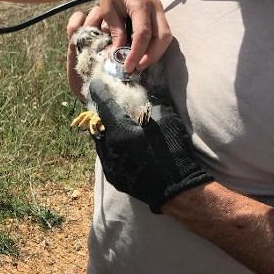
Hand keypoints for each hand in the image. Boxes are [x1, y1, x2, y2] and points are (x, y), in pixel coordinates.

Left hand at [88, 79, 213, 212]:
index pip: (104, 105)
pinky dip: (111, 146)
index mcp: (120, 132)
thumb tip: (148, 92)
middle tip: (107, 104)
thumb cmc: (173, 152)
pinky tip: (122, 144)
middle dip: (102, 113)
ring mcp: (108, 165)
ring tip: (115, 124)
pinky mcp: (113, 177)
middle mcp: (108, 148)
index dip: (100, 92)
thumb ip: (154, 102)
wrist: (176, 190)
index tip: (97, 83)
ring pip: (100, 141)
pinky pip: (106, 155)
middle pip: (98, 124)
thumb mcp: (167, 120)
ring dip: (106, 131)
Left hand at [90, 0, 170, 72]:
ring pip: (166, 36)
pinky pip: (163, 32)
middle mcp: (155, 6)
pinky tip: (143, 54)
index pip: (143, 34)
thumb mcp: (108, 11)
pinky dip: (156, 46)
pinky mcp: (159, 13)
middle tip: (137, 68)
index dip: (136, 53)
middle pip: (163, 37)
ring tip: (140, 64)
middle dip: (152, 56)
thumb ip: (116, 32)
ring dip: (156, 53)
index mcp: (140, 3)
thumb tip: (119, 55)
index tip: (127, 67)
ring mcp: (160, 9)